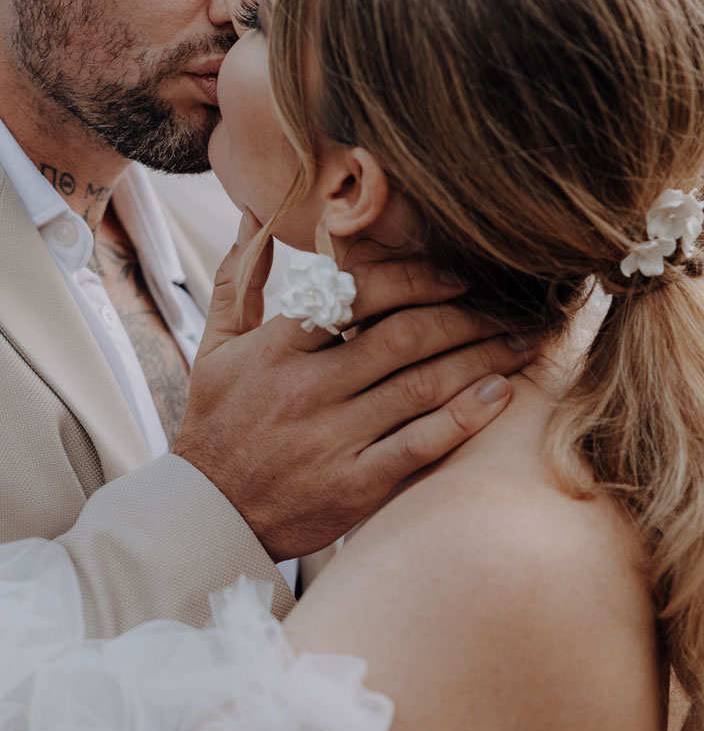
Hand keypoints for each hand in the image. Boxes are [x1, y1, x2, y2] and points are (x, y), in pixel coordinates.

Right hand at [174, 216, 532, 560]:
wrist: (207, 515)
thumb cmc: (215, 424)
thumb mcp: (214, 349)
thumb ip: (238, 281)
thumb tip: (250, 216)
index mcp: (278, 348)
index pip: (359, 296)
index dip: (418, 279)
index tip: (458, 274)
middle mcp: (309, 389)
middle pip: (405, 338)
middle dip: (466, 315)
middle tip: (508, 305)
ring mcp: (334, 439)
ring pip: (422, 386)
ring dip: (481, 358)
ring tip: (522, 341)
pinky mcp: (354, 485)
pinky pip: (420, 444)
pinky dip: (464, 417)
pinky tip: (500, 393)